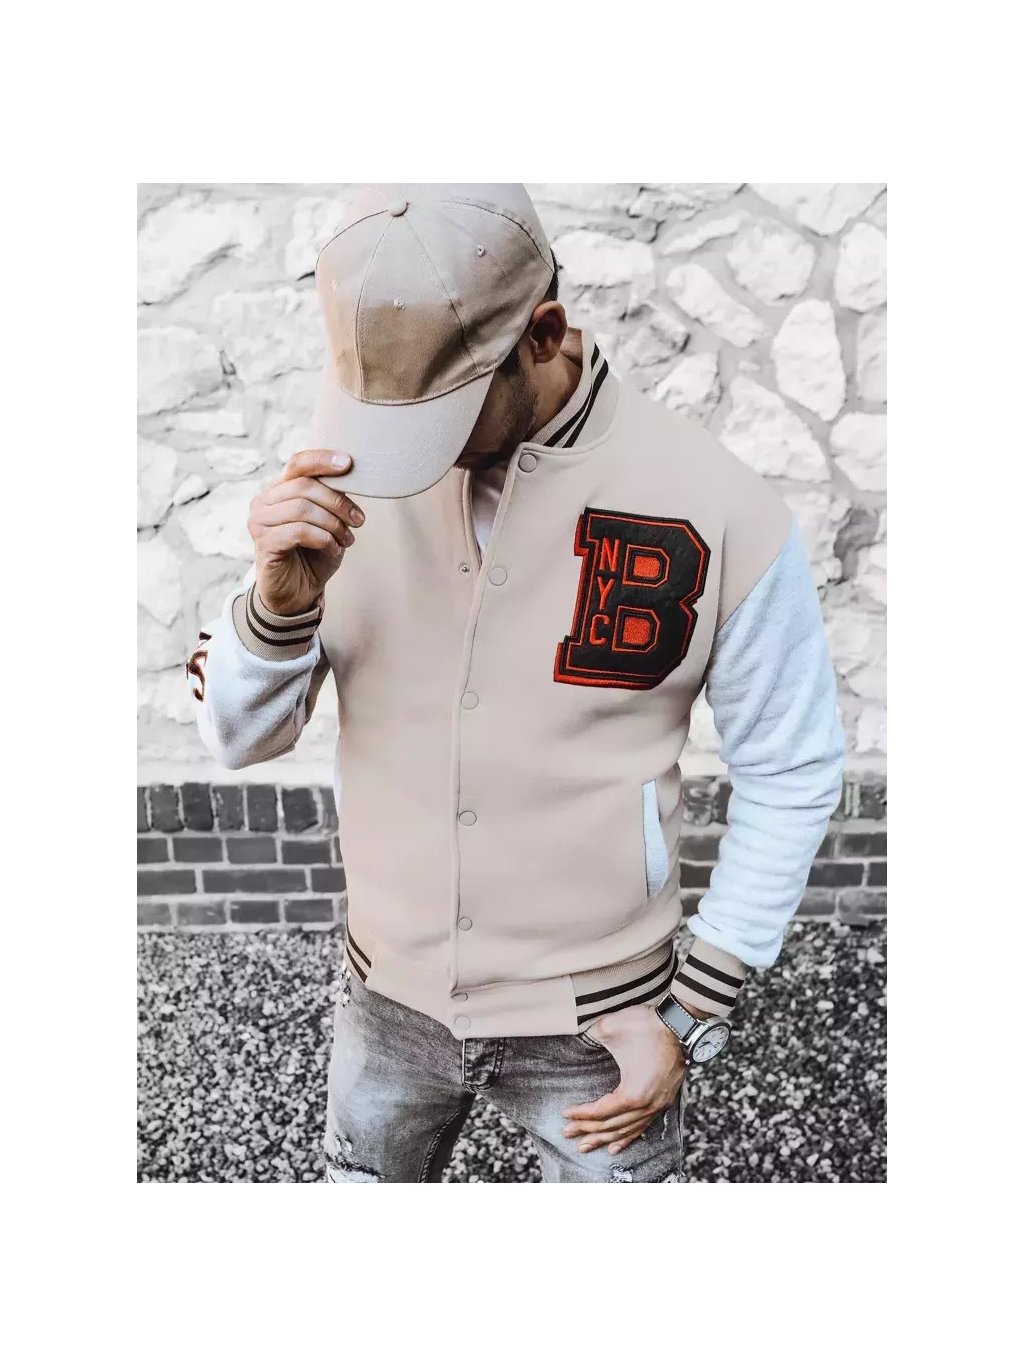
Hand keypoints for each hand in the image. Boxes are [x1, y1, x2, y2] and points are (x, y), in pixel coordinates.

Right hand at [248, 449, 364, 615]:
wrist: (298, 593)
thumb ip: (331, 498)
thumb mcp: (328, 521)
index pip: (298, 463)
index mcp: (278, 489)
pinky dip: (323, 539)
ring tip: (347, 539)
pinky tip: (333, 549)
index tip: (349, 463)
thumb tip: (351, 474)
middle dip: (338, 502)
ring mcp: (259, 522)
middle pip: (305, 486)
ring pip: (303, 508)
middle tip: (358, 521)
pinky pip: (299, 531)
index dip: (323, 459)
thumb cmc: (313, 554)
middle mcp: (263, 501)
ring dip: (333, 524)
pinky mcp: (263, 544)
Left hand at [562, 1003, 686, 1155]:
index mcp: (632, 1093)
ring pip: (627, 1130)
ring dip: (605, 1139)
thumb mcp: (609, 1028)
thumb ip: (589, 1037)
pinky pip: (643, 1126)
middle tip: (567, 1133)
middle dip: (587, 1130)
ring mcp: (657, 1105)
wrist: (680, 1023)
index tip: (565, 1113)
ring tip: (586, 1145)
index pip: (601, 1111)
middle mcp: (646, 1105)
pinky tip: (616, 1146)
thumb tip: (577, 1039)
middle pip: (612, 1125)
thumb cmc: (646, 1026)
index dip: (581, 1115)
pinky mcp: (664, 1100)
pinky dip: (628, 1137)